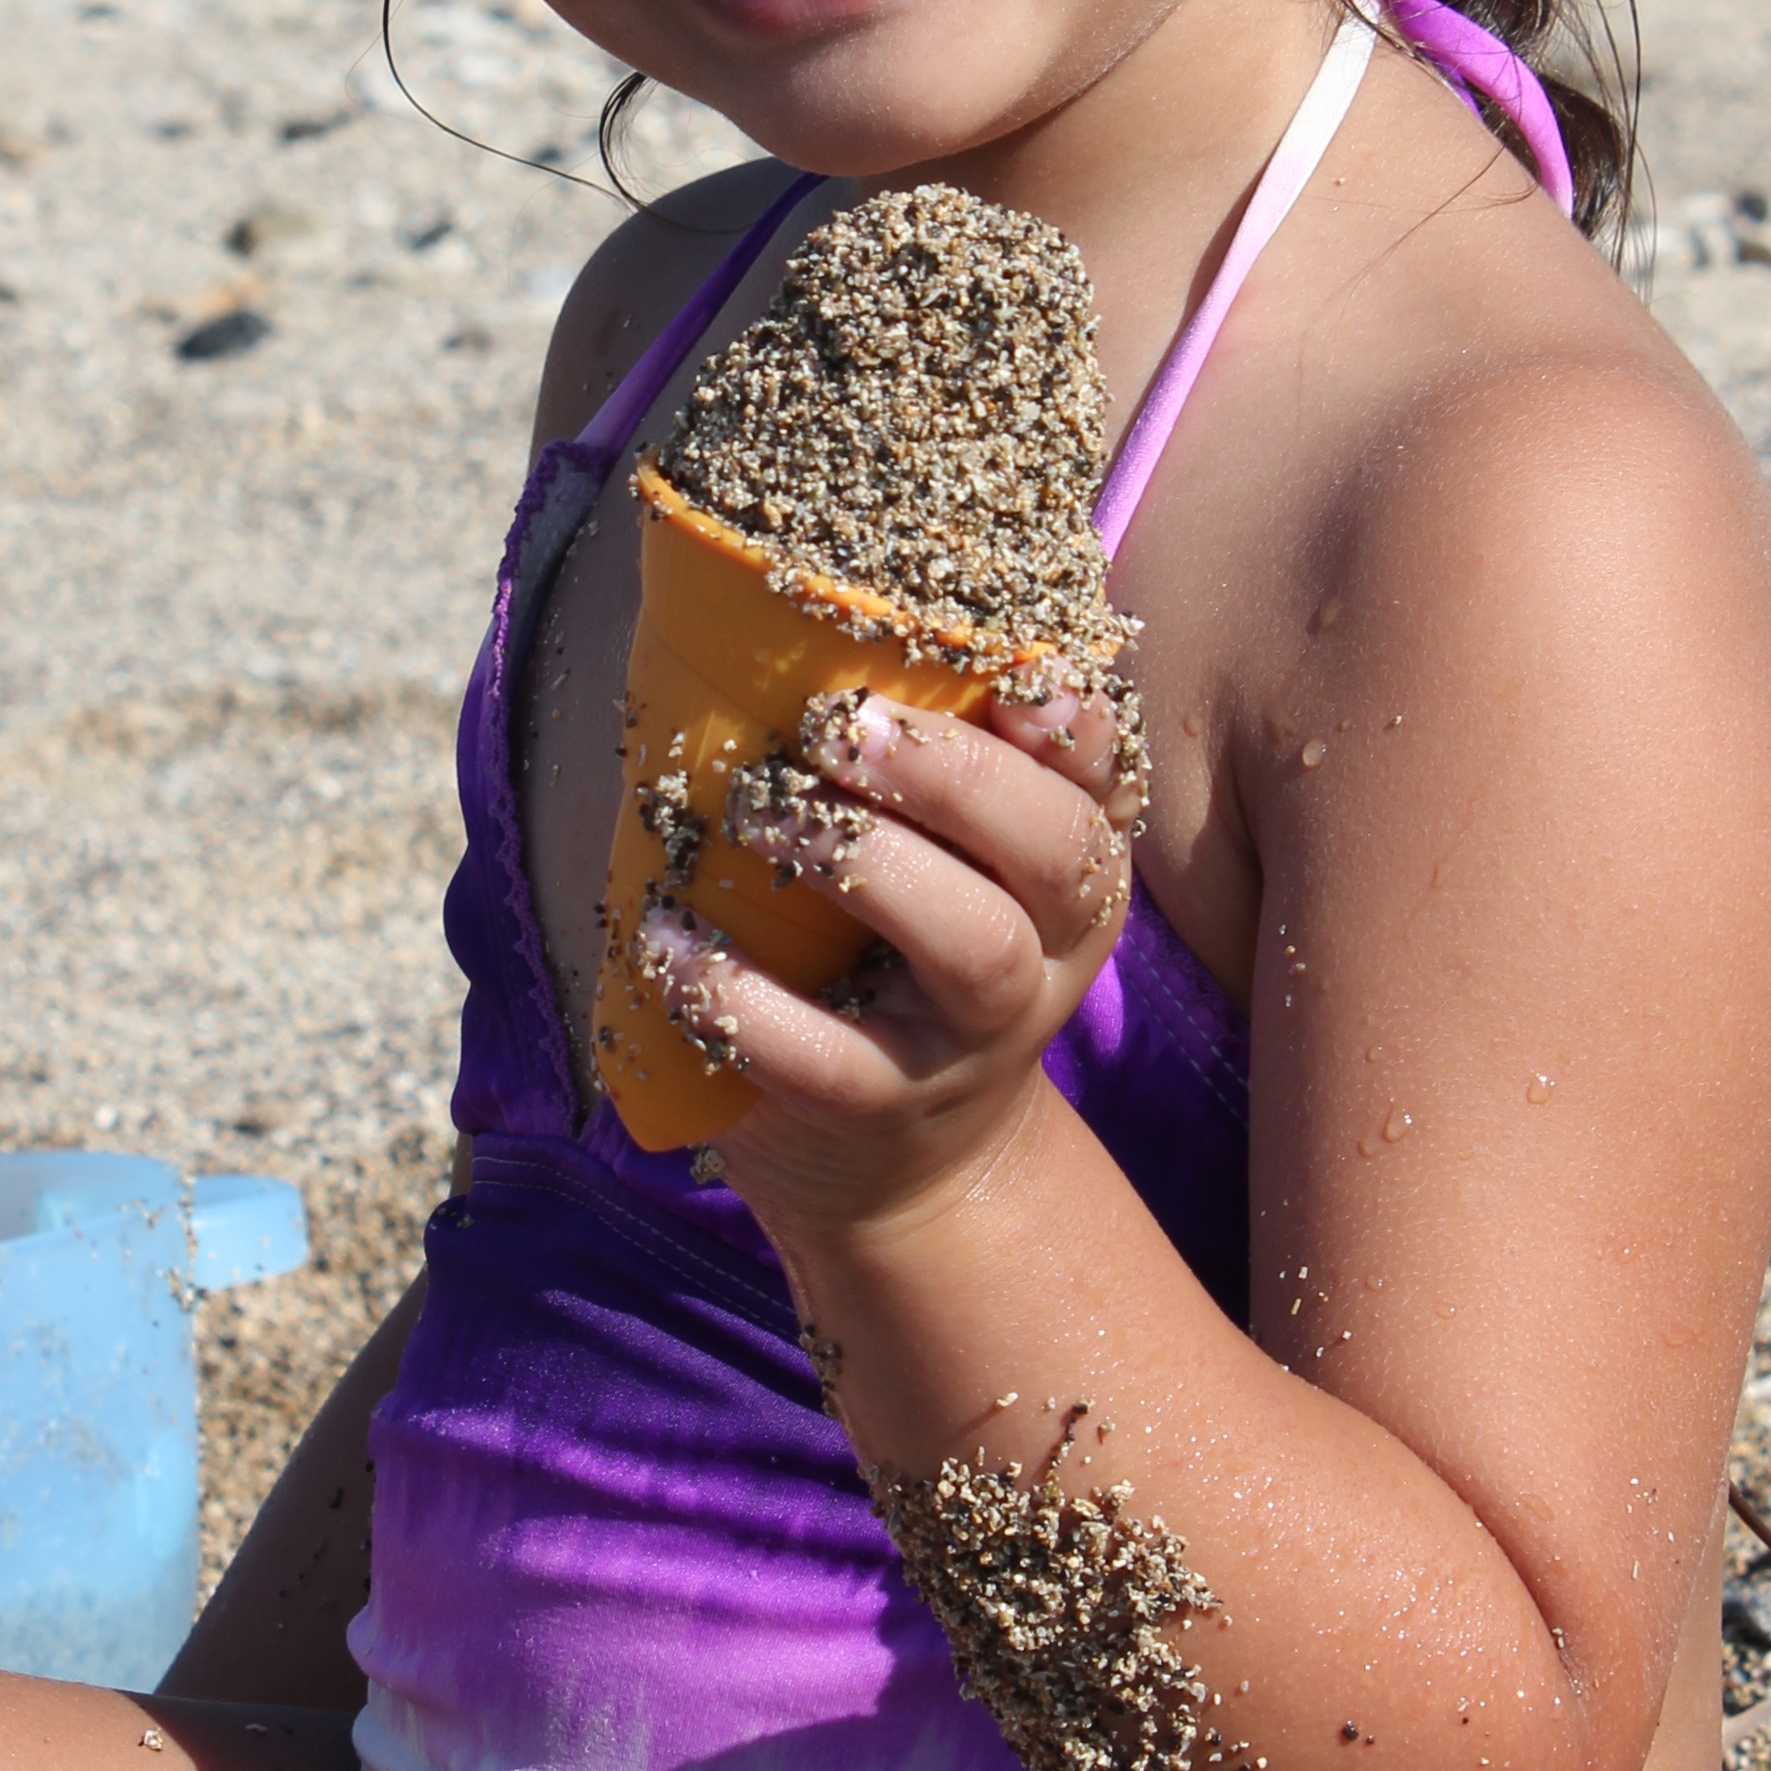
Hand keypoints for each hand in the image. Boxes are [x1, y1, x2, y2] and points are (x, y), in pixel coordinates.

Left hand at [637, 683, 1144, 1237]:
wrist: (902, 1167)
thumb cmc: (903, 961)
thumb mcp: (947, 866)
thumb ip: (919, 757)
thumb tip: (784, 603)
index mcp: (1070, 866)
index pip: (1104, 778)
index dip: (1074, 723)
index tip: (1012, 677)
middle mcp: (1048, 947)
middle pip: (1056, 849)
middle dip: (957, 773)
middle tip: (838, 723)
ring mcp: (974, 1035)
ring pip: (970, 944)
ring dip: (865, 860)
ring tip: (759, 809)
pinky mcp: (884, 1107)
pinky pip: (827, 1058)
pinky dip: (740, 996)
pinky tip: (665, 942)